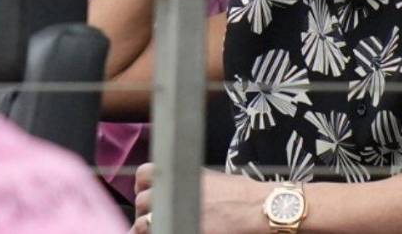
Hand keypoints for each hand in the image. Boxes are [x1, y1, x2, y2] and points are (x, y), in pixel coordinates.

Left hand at [130, 163, 268, 233]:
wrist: (259, 209)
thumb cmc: (241, 195)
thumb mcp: (211, 179)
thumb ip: (187, 182)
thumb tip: (172, 191)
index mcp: (181, 174)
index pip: (144, 175)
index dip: (145, 186)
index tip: (150, 194)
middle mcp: (175, 192)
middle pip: (142, 202)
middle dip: (146, 211)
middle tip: (156, 217)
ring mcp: (178, 213)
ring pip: (143, 224)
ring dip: (149, 227)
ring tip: (162, 228)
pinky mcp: (183, 229)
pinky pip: (160, 233)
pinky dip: (161, 232)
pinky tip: (169, 232)